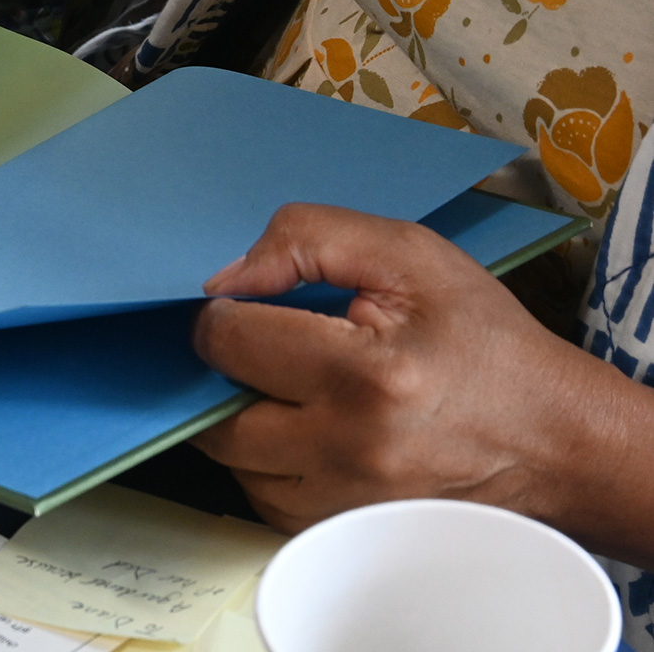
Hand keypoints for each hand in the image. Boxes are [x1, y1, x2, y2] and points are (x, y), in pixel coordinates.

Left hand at [188, 203, 625, 540]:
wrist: (556, 441)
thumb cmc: (486, 346)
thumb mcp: (413, 258)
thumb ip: (309, 240)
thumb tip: (225, 276)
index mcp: (367, 374)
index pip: (228, 339)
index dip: (225, 314)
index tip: (251, 308)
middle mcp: (350, 449)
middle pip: (216, 413)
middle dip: (228, 374)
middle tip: (271, 351)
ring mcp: (345, 502)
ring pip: (233, 462)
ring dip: (245, 421)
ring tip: (296, 391)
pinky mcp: (345, 533)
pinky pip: (263, 499)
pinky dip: (270, 464)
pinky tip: (309, 431)